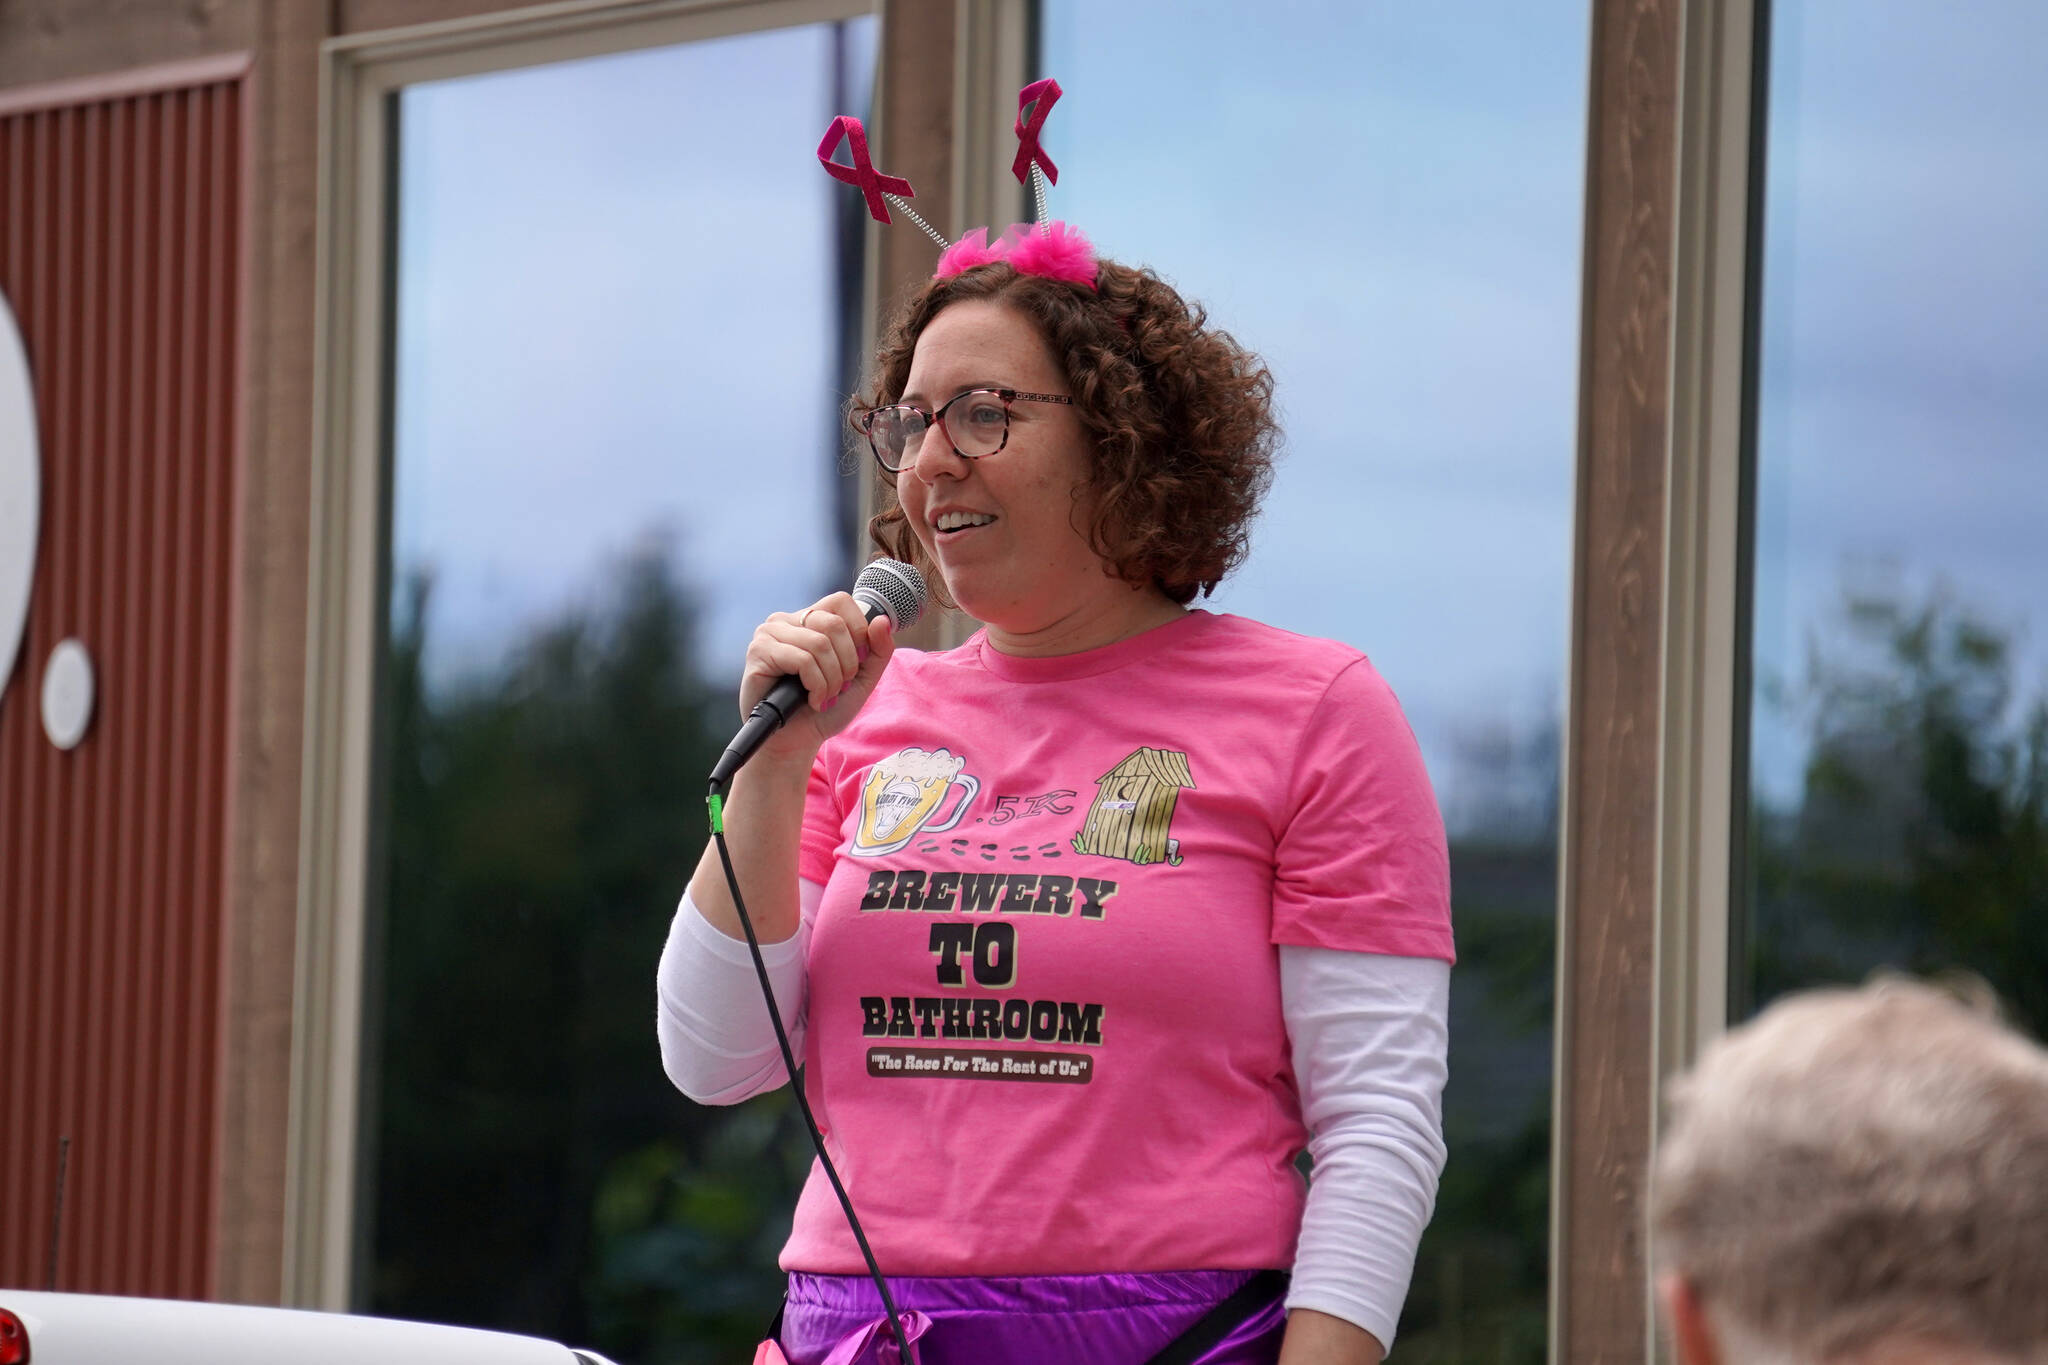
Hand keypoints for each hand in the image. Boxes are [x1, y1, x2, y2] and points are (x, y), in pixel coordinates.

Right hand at [738, 592, 896, 762]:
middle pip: (833, 624)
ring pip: (819, 644)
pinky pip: (803, 660)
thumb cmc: (826, 707)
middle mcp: (787, 620)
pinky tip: (812, 700)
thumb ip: (879, 650)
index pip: (841, 601)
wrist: (797, 741)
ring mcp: (770, 633)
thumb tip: (881, 620)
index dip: (857, 632)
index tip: (857, 663)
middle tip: (840, 687)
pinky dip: (816, 686)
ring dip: (832, 680)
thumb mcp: (863, 678)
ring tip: (824, 697)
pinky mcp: (759, 652)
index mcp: (810, 618)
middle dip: (847, 663)